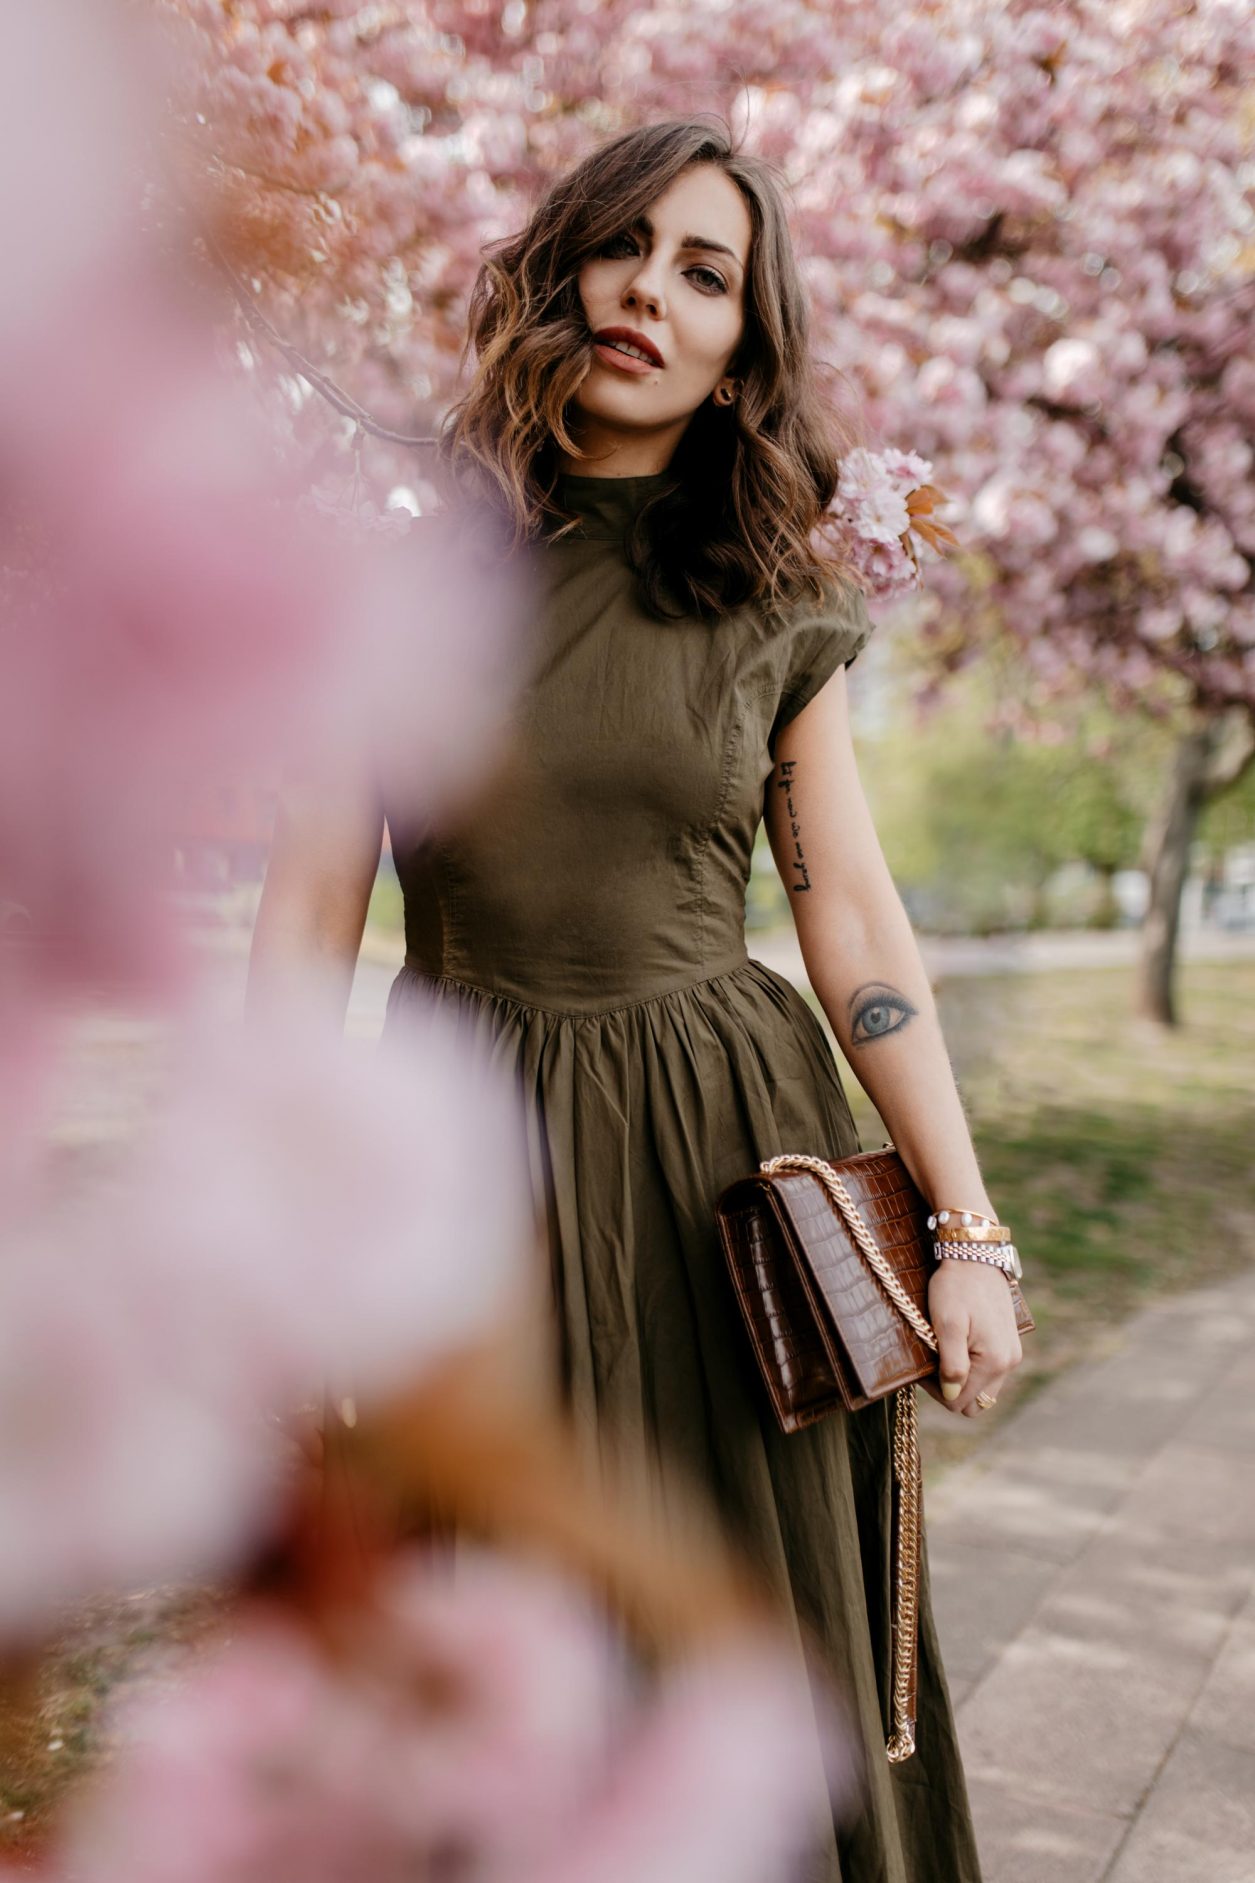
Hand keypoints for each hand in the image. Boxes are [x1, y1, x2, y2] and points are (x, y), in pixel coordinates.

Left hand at [920, 1258, 1023, 1416]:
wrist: (975, 1256)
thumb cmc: (955, 1287)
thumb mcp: (947, 1324)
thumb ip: (952, 1365)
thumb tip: (952, 1396)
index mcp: (994, 1362)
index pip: (959, 1402)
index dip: (936, 1390)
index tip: (923, 1366)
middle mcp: (1009, 1363)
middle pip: (975, 1402)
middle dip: (950, 1390)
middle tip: (932, 1362)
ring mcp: (1011, 1354)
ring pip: (983, 1388)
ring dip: (962, 1379)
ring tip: (943, 1352)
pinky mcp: (1009, 1344)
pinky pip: (990, 1371)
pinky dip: (973, 1367)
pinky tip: (958, 1345)